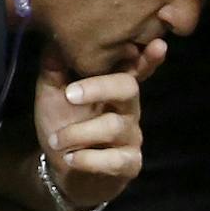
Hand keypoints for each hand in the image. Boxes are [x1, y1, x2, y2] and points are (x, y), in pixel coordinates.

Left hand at [34, 41, 161, 210]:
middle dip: (100, 87)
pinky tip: (71, 158)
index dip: (148, 58)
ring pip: (114, 127)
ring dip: (79, 133)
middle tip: (69, 94)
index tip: (158, 45)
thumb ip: (54, 68)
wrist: (59, 171)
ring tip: (57, 141)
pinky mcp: (129, 163)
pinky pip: (115, 160)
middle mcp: (128, 108)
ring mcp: (131, 136)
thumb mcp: (51, 95)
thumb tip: (54, 39)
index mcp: (112, 88)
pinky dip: (88, 159)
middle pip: (128, 88)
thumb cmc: (62, 126)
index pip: (134, 68)